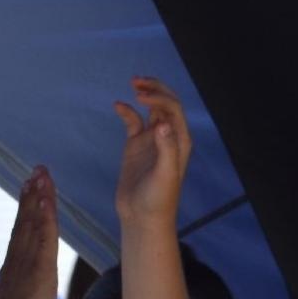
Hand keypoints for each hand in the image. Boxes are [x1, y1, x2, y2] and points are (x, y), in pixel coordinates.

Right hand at [113, 76, 190, 225]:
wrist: (142, 217)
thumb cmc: (158, 199)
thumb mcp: (165, 174)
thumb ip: (166, 148)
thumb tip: (163, 123)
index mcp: (180, 141)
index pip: (173, 109)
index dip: (159, 98)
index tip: (141, 98)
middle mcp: (168, 137)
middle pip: (166, 104)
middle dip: (154, 89)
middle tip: (137, 80)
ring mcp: (151, 140)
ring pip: (151, 109)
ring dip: (144, 95)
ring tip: (133, 83)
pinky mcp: (136, 146)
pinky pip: (132, 122)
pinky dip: (126, 111)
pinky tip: (117, 105)